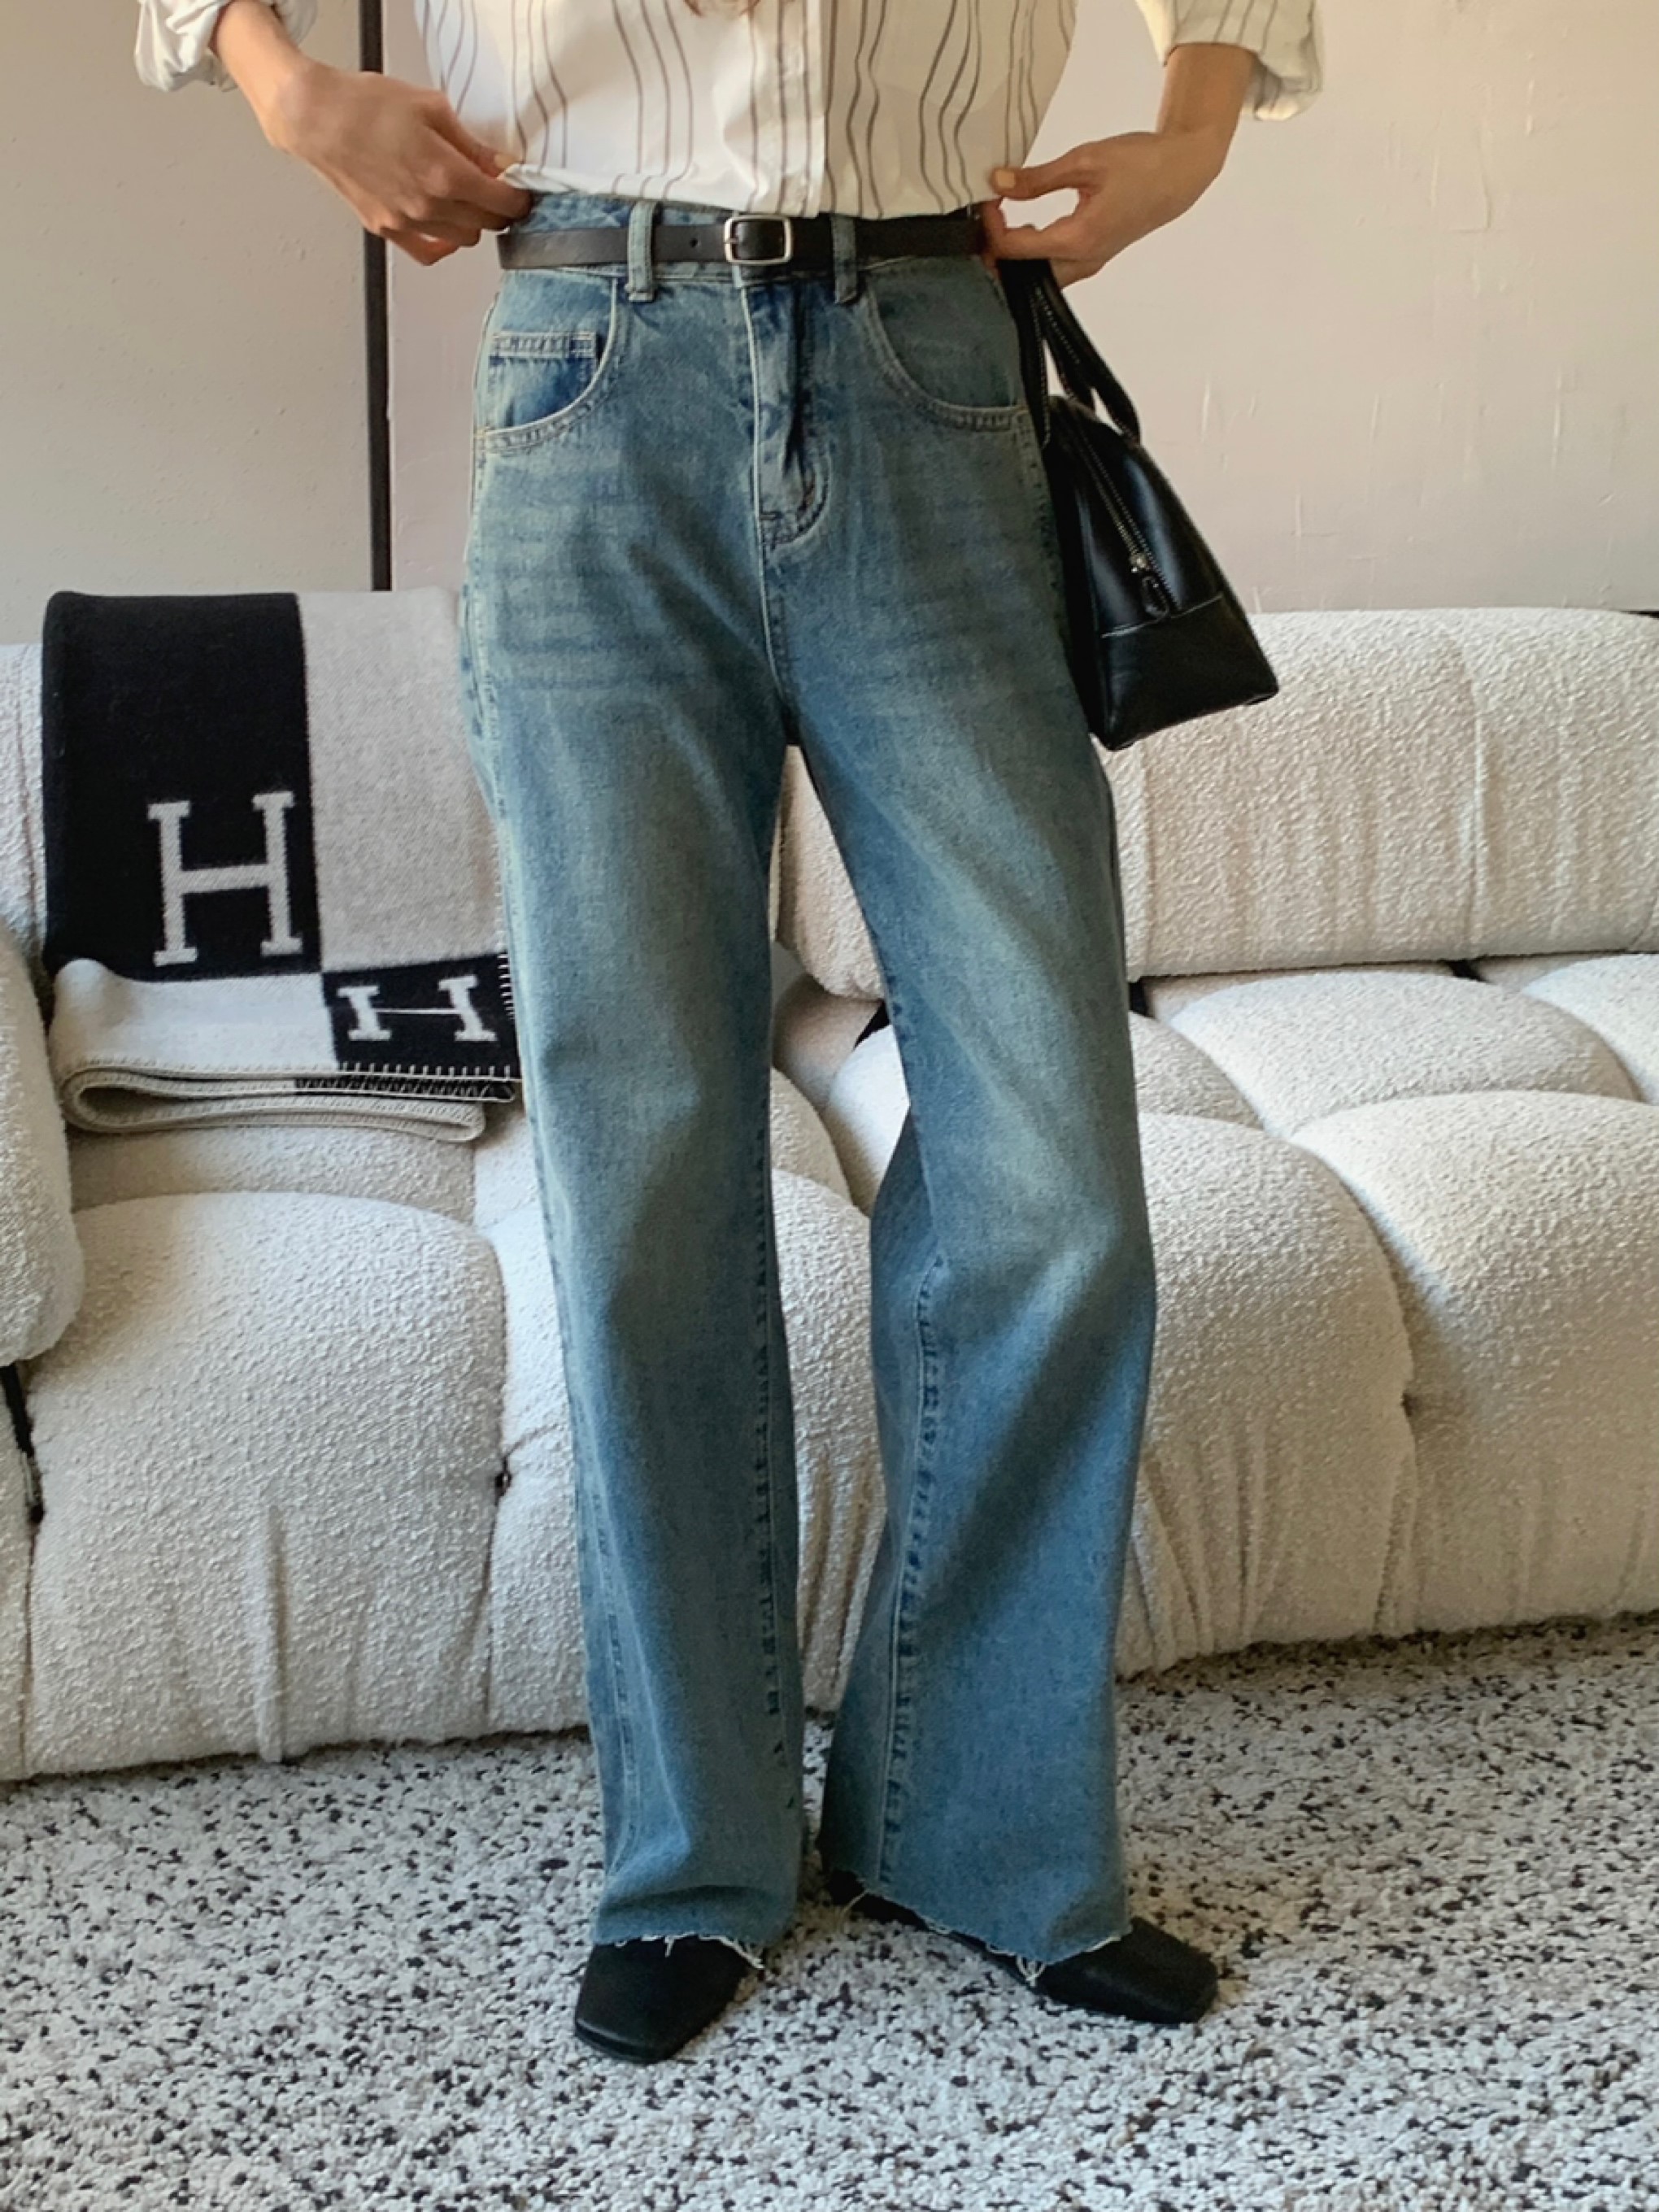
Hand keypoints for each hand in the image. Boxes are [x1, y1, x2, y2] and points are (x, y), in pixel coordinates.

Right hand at [258, 62, 533, 264]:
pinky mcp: (387, 229)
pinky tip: (445, 225)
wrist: (317, 118)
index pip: (504, 203)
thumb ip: (472, 144)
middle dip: (497, 208)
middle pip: (488, 224)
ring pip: (464, 239)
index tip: (521, 191)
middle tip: (494, 189)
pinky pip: (430, 253)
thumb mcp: (432, 109)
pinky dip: (444, 243)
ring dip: (472, 222)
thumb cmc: (367, 105)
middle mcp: (430, 206)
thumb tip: (501, 164)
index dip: (520, 198)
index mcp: (447, 174)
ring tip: (464, 198)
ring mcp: (408, 222)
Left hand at [977, 126, 1230, 285]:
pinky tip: (1023, 230)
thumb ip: (1037, 178)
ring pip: (1037, 277)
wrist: (1179, 175)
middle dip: (996, 252)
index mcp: (1077, 239)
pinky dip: (1032, 255)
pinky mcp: (1092, 260)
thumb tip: (998, 182)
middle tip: (985, 219)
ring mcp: (1088, 265)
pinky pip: (1052, 270)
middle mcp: (1081, 262)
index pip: (1014, 249)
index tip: (988, 198)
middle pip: (1021, 274)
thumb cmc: (1140, 164)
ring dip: (1014, 257)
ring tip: (999, 224)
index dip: (991, 226)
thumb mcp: (1085, 160)